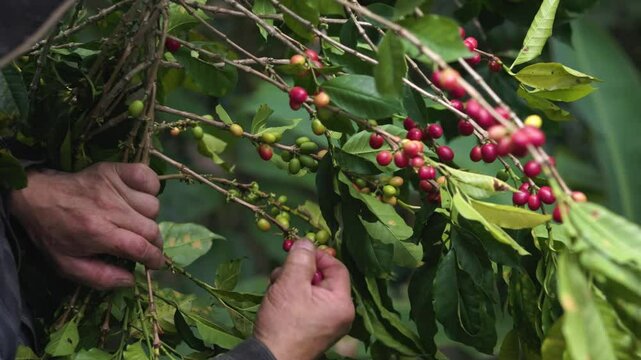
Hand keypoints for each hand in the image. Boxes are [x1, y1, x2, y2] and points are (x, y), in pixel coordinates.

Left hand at [9, 162, 162, 288]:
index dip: (154, 258)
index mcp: (98, 233)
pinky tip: (139, 198)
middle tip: (146, 247)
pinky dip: (152, 188)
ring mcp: (114, 187)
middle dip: (155, 243)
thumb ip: (100, 277)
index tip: (155, 264)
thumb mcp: (67, 264)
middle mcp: (110, 209)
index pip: (140, 247)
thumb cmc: (52, 233)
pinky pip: (149, 178)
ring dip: (150, 218)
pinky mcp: (115, 170)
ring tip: (136, 222)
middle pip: (151, 228)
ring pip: (153, 206)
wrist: (35, 196)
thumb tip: (131, 280)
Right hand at [254, 240, 354, 359]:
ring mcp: (326, 324)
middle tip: (281, 272)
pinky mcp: (312, 330)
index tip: (298, 251)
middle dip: (299, 271)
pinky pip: (306, 305)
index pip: (337, 268)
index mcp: (342, 303)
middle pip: (322, 279)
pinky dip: (291, 298)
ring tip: (275, 288)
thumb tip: (306, 241)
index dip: (318, 255)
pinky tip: (275, 300)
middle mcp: (339, 315)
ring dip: (291, 283)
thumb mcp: (290, 283)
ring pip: (311, 291)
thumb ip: (301, 259)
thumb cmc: (284, 322)